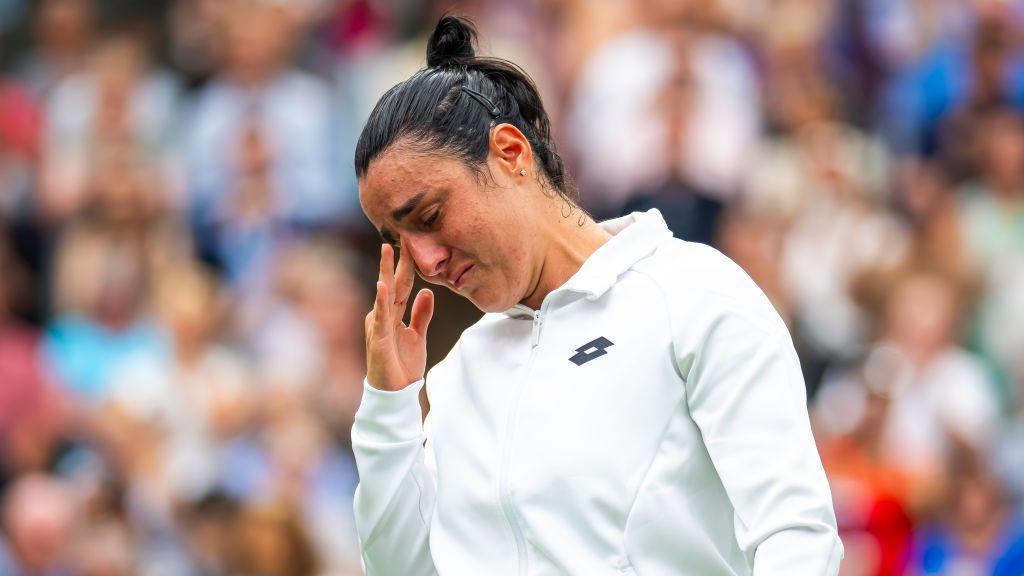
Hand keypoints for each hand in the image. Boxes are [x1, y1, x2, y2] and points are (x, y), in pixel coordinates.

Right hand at [365, 243, 433, 390]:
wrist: (396, 393)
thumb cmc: (403, 365)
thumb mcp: (418, 336)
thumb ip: (422, 314)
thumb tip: (428, 292)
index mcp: (393, 314)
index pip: (402, 284)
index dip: (408, 265)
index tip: (414, 243)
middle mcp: (383, 316)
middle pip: (392, 283)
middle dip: (395, 260)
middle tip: (400, 235)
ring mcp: (378, 326)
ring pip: (384, 295)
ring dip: (385, 272)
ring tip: (386, 251)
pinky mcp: (378, 340)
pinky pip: (380, 318)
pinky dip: (381, 301)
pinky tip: (383, 286)